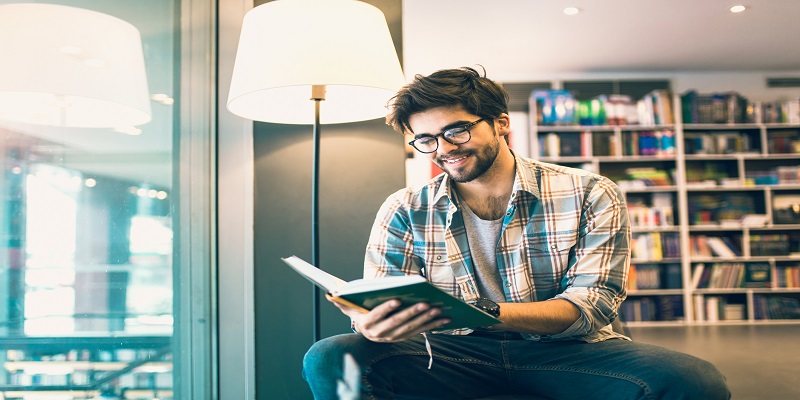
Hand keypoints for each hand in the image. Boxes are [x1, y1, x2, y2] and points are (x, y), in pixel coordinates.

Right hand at [330, 298, 450, 342]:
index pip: (376, 317)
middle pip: (397, 323)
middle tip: (426, 303)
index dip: (386, 309)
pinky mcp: (405, 338)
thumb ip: (342, 301)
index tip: (397, 300)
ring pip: (411, 329)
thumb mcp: (349, 307)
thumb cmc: (359, 313)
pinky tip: (444, 319)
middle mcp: (379, 334)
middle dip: (412, 314)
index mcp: (366, 325)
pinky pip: (420, 332)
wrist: (366, 331)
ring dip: (426, 320)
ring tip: (438, 309)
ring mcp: (393, 338)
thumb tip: (329, 294)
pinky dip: (433, 326)